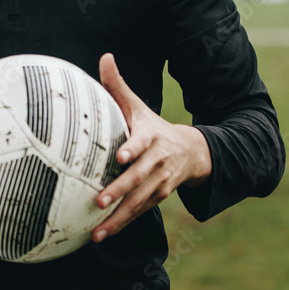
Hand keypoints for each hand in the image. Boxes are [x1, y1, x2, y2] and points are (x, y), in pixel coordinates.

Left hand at [92, 53, 211, 241]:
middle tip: (99, 200)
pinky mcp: (159, 197)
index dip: (132, 150)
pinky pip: (140, 212)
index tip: (121, 157)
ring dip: (119, 217)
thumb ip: (118, 85)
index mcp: (151, 137)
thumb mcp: (139, 106)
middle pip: (138, 178)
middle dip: (119, 191)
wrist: (191, 152)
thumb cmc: (153, 127)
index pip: (142, 143)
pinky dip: (123, 223)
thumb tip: (104, 56)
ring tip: (97, 230)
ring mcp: (160, 182)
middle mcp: (157, 161)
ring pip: (139, 202)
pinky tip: (103, 233)